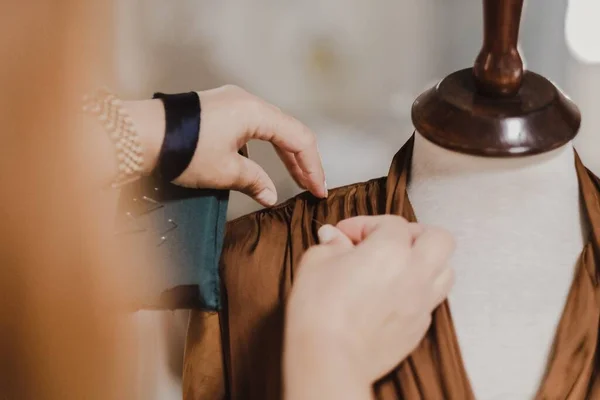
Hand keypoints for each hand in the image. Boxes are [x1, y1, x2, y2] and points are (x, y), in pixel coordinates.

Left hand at [142, 85, 326, 205]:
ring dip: (285, 154)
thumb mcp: (224, 171)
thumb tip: (270, 195)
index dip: (313, 167)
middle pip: (288, 131)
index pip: (299, 139)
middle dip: (302, 161)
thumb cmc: (181, 150)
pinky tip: (265, 165)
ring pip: (272, 128)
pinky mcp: (220, 109)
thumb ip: (254, 182)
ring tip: (296, 178)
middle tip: (312, 187)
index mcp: (255, 112)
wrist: (140, 134)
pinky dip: (266, 147)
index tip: (318, 191)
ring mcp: (233, 102)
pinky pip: (254, 126)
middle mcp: (248, 101)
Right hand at [284, 216, 454, 398]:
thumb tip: (333, 238)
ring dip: (426, 262)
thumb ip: (331, 245)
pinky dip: (418, 291)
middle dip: (415, 233)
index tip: (344, 235)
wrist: (329, 358)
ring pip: (445, 270)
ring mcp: (421, 302)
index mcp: (391, 249)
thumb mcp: (315, 264)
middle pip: (438, 238)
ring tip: (399, 266)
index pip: (390, 223)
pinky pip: (431, 300)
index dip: (364, 223)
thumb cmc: (321, 311)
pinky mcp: (419, 328)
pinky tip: (393, 295)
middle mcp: (415, 273)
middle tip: (388, 240)